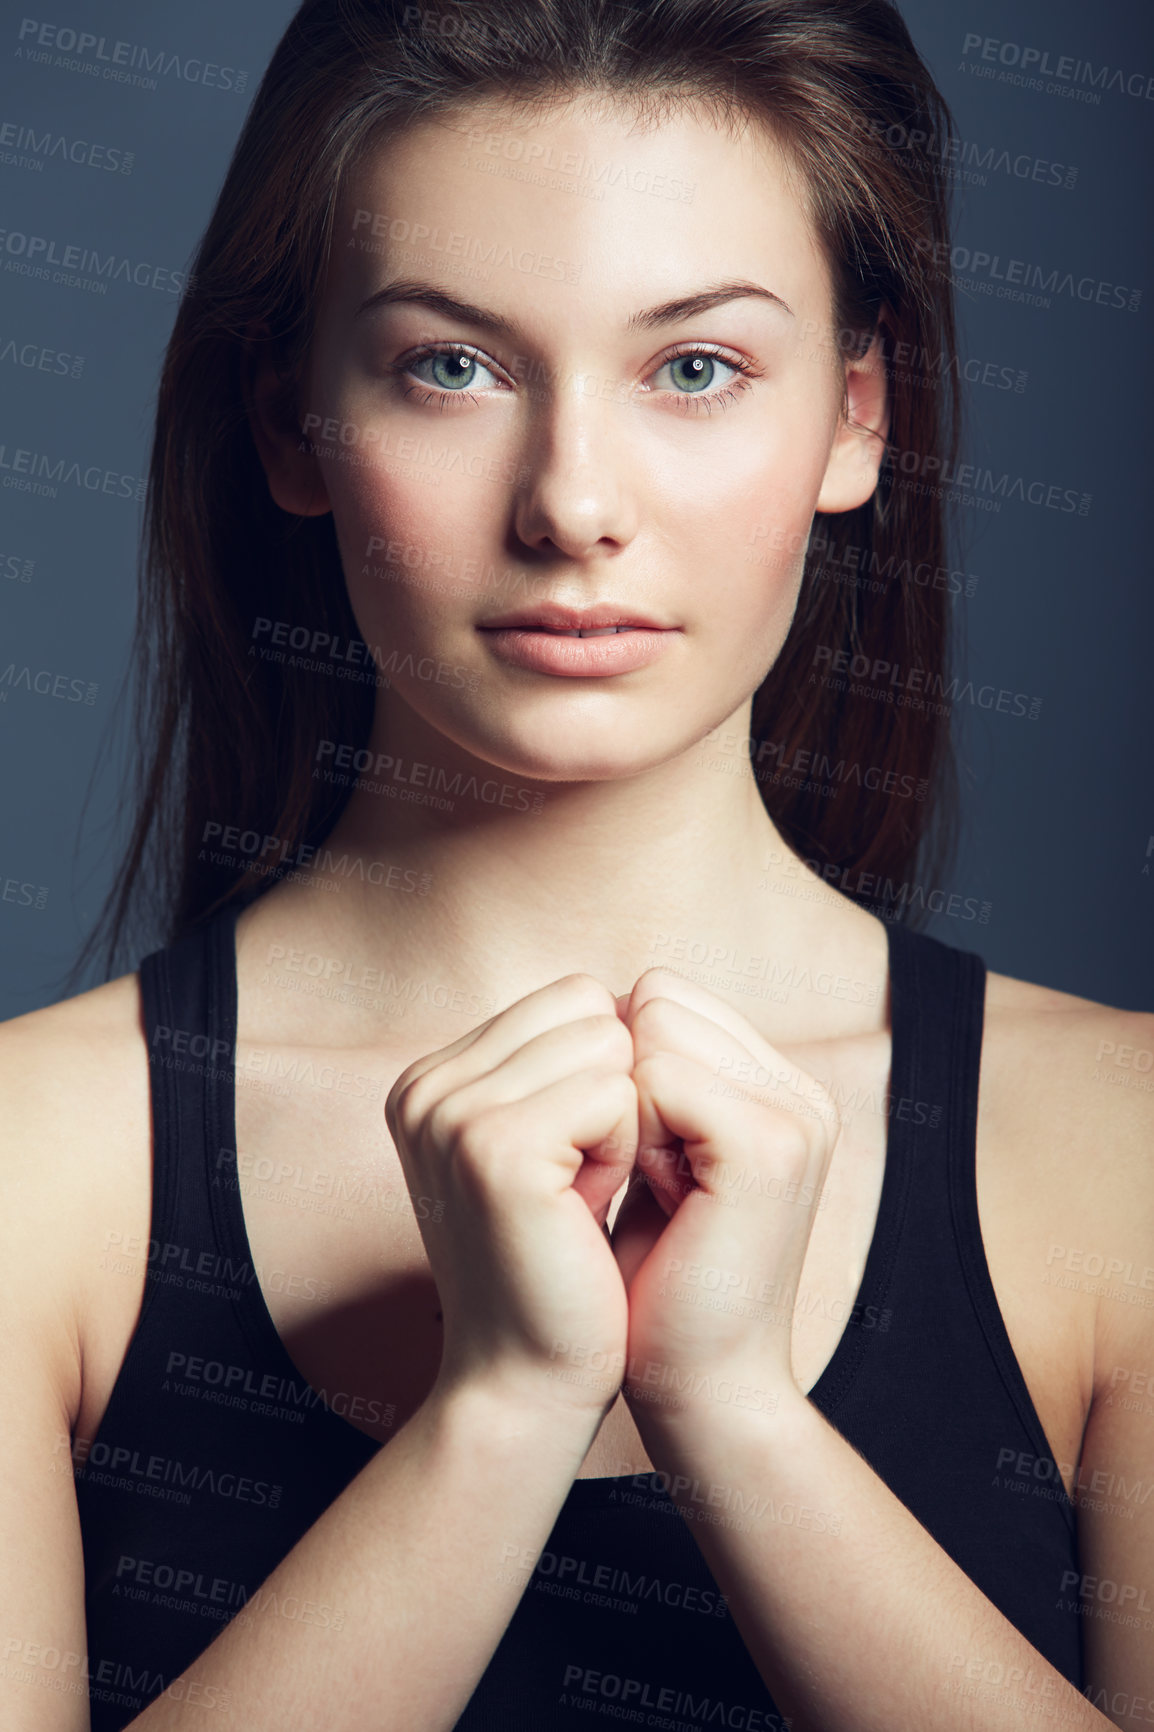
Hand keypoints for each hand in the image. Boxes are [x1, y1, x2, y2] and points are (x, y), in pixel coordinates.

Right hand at [385, 975, 637, 1426]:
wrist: (529, 1381)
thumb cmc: (557, 1267)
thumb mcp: (544, 1146)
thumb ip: (556, 1063)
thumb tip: (632, 992)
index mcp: (430, 1077)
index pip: (573, 995)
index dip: (604, 1075)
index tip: (572, 1160)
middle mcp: (425, 1084)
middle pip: (591, 1007)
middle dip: (616, 1092)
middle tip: (580, 1183)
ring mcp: (451, 1111)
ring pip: (610, 1045)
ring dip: (623, 1123)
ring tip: (579, 1197)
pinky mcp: (493, 1146)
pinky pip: (616, 1094)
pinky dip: (625, 1152)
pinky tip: (584, 1210)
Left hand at [608, 968, 839, 1435]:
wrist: (700, 1391)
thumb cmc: (656, 1284)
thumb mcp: (654, 1158)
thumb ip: (647, 1080)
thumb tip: (595, 1002)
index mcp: (779, 1087)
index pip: (664, 993)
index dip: (619, 1065)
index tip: (634, 1154)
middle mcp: (800, 1090)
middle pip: (657, 995)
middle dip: (620, 1077)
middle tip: (643, 1173)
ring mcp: (795, 1113)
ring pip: (652, 1025)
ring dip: (624, 1104)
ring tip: (655, 1186)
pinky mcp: (768, 1146)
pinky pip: (657, 1074)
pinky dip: (631, 1130)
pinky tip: (657, 1195)